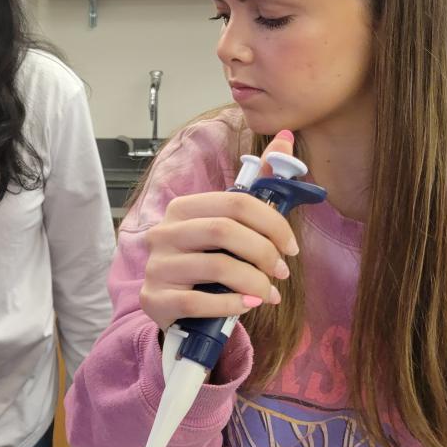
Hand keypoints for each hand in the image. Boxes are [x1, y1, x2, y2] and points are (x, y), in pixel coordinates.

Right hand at [139, 131, 299, 330]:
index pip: (235, 202)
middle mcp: (164, 232)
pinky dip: (232, 305)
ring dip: (254, 283)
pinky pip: (199, 302)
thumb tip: (286, 137)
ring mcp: (156, 266)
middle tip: (281, 272)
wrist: (176, 308)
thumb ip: (257, 185)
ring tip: (267, 295)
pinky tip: (246, 306)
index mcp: (183, 208)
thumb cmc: (210, 262)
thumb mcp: (230, 227)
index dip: (272, 223)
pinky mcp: (155, 299)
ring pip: (216, 267)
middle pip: (224, 230)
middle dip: (264, 253)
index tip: (291, 248)